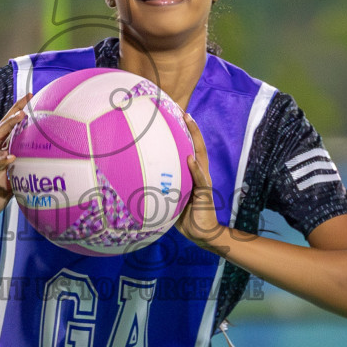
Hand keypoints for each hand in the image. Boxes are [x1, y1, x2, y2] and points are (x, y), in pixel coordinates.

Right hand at [0, 94, 30, 227]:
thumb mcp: (10, 186)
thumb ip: (20, 176)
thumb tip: (40, 172)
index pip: (10, 131)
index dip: (19, 115)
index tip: (32, 99)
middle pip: (2, 128)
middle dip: (15, 111)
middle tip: (28, 97)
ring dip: (8, 127)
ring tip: (21, 116)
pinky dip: (0, 161)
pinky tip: (11, 157)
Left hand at [175, 113, 225, 249]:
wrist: (201, 234)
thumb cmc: (184, 217)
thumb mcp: (171, 197)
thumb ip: (163, 186)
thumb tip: (142, 178)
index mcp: (194, 174)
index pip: (192, 149)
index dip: (187, 134)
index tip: (178, 117)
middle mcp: (201, 174)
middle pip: (199, 146)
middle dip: (192, 129)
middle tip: (184, 112)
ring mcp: (204, 182)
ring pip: (201, 156)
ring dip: (196, 139)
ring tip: (189, 122)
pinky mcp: (204, 194)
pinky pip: (200, 179)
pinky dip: (195, 168)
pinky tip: (190, 158)